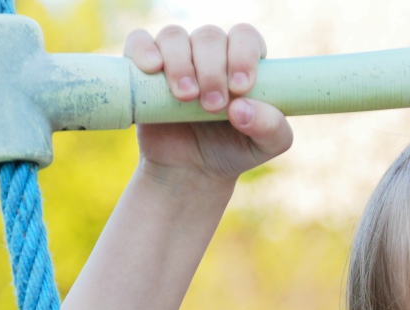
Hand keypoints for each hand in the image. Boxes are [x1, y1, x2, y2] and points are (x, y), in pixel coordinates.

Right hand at [124, 24, 292, 185]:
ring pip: (175, 37)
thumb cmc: (232, 150)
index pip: (245, 37)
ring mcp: (177, 58)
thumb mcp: (265, 146)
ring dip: (181, 64)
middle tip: (213, 105)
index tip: (240, 87)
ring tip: (187, 97)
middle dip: (213, 70)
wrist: (191, 172)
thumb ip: (271, 127)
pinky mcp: (144, 69)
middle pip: (210, 37)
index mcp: (243, 61)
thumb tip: (242, 108)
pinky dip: (144, 49)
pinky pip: (139, 41)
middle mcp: (210, 53)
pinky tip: (153, 68)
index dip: (243, 55)